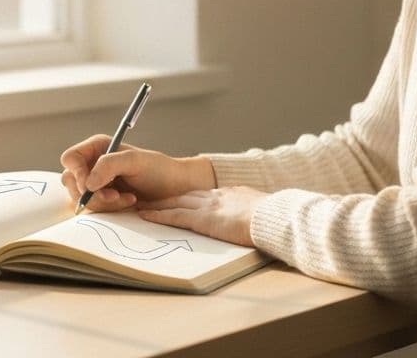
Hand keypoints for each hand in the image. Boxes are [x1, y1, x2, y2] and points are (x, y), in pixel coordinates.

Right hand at [59, 135, 216, 212]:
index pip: (70, 158)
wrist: (175, 188)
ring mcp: (97, 183)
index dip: (76, 172)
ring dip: (104, 202)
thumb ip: (109, 165)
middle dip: (92, 193)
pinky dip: (109, 209)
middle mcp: (93, 164)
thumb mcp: (135, 161)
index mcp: (97, 147)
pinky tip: (128, 202)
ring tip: (128, 198)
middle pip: (71, 182)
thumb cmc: (158, 169)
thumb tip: (87, 182)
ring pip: (82, 198)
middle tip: (114, 195)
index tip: (90, 184)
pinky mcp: (102, 199)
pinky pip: (94, 209)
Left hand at [136, 187, 268, 246]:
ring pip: (175, 202)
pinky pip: (174, 216)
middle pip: (186, 195)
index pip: (205, 194)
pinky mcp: (203, 219)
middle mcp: (217, 196)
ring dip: (157, 204)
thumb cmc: (275, 219)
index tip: (180, 198)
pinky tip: (145, 215)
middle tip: (151, 197)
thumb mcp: (264, 211)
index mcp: (233, 194)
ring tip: (141, 205)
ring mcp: (208, 206)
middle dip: (168, 197)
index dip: (190, 197)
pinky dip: (158, 215)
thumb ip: (254, 213)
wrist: (274, 217)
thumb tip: (257, 221)